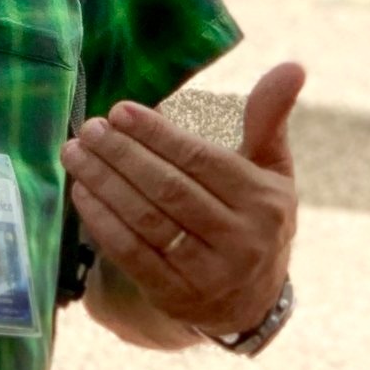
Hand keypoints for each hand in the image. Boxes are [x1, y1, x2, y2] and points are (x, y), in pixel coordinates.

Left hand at [65, 61, 303, 346]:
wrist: (252, 303)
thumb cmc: (256, 219)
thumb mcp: (272, 172)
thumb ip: (270, 119)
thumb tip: (293, 66)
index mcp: (264, 202)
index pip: (202, 162)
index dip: (158, 135)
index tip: (120, 111)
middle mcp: (241, 241)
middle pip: (169, 190)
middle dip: (123, 155)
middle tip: (91, 128)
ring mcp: (208, 274)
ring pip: (146, 221)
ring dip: (105, 184)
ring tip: (77, 154)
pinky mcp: (175, 297)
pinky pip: (132, 254)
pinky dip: (102, 222)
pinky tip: (82, 194)